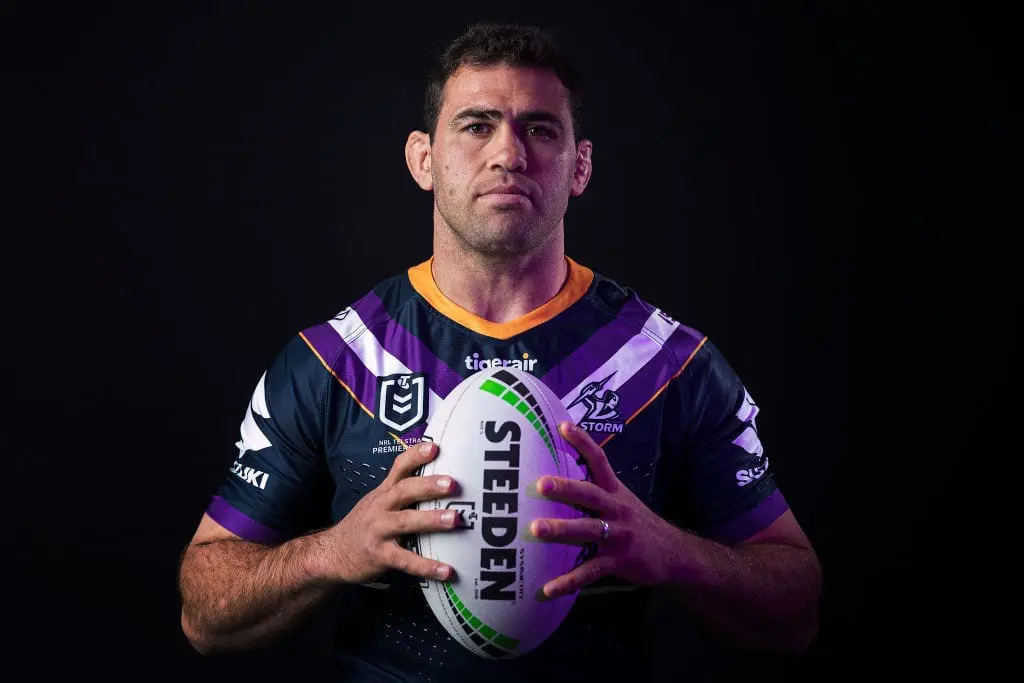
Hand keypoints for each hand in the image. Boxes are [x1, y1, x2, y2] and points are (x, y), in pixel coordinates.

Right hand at [325, 441, 458, 583]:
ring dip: (431, 520)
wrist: (332, 554)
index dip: (416, 455)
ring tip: (455, 519)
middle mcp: (380, 508)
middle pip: (404, 491)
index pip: (399, 468)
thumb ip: (402, 490)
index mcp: (383, 492)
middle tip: (452, 483)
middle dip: (428, 486)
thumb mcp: (378, 501)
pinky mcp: (380, 556)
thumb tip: (439, 479)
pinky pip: (406, 560)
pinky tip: (446, 570)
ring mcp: (379, 531)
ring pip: (405, 522)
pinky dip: (426, 566)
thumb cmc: (365, 525)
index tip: (435, 447)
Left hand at [530, 422, 682, 597]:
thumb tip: (558, 475)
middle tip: (540, 483)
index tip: (562, 426)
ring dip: (561, 530)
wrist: (674, 553)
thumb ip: (595, 489)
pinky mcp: (618, 562)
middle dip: (565, 488)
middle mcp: (616, 509)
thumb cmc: (637, 523)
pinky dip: (568, 581)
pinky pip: (590, 571)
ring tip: (535, 529)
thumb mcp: (621, 500)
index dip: (582, 442)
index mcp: (615, 491)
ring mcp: (618, 536)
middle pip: (589, 494)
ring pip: (587, 530)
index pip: (599, 460)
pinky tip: (547, 589)